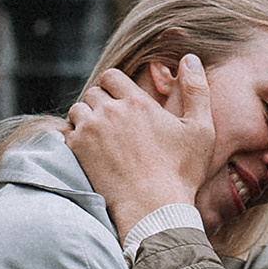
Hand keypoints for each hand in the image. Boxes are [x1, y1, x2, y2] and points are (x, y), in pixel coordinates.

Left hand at [66, 60, 214, 239]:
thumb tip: (190, 58)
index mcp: (138, 102)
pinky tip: (88, 150)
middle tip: (113, 121)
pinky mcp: (77, 151)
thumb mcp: (201, 130)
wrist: (153, 210)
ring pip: (78, 110)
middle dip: (101, 102)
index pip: (113, 76)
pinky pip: (67, 132)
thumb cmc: (180, 173)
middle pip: (94, 92)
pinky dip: (74, 137)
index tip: (122, 100)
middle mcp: (110, 111)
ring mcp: (90, 131)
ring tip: (100, 135)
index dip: (116, 86)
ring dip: (86, 118)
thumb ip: (197, 90)